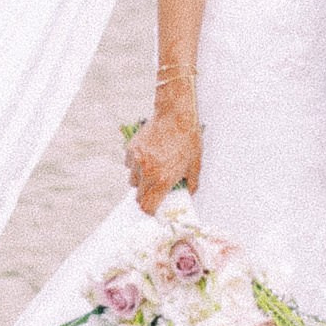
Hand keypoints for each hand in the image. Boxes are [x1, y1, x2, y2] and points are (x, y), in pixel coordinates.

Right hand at [127, 81, 201, 213]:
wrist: (176, 114)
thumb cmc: (188, 139)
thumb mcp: (195, 164)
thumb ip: (191, 184)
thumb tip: (188, 194)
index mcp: (163, 180)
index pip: (148, 207)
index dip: (151, 211)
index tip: (155, 209)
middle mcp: (147, 173)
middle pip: (139, 197)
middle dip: (147, 197)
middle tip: (156, 189)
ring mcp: (137, 161)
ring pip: (133, 181)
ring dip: (141, 181)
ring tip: (153, 170)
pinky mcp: (131, 149)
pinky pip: (130, 165)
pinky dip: (136, 165)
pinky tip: (148, 156)